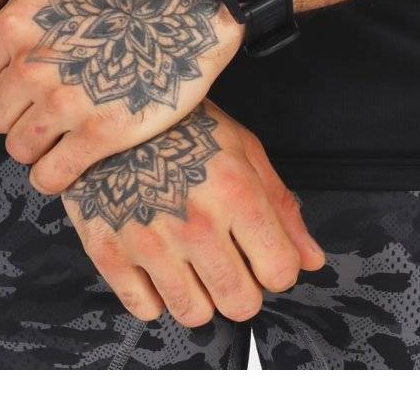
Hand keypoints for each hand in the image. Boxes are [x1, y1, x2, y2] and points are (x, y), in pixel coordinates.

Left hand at [0, 0, 243, 193]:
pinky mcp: (100, 136)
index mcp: (15, 24)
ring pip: (19, 148)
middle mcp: (32, 66)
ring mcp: (65, 104)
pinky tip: (73, 157)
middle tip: (49, 101)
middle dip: (17, 111)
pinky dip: (54, 175)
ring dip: (36, 143)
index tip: (31, 72)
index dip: (3, 75)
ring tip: (64, 127)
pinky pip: (51, 178)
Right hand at [62, 97, 326, 327]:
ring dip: (198, 296)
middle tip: (227, 262)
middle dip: (241, 289)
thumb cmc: (184, 125)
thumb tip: (311, 260)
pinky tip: (156, 263)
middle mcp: (194, 222)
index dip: (277, 266)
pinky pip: (145, 309)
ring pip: (193, 315)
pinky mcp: (108, 251)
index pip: (280, 271)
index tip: (264, 255)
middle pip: (240, 304)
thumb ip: (281, 206)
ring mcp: (149, 240)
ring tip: (190, 263)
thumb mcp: (242, 149)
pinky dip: (154, 295)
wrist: (112, 103)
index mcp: (235, 191)